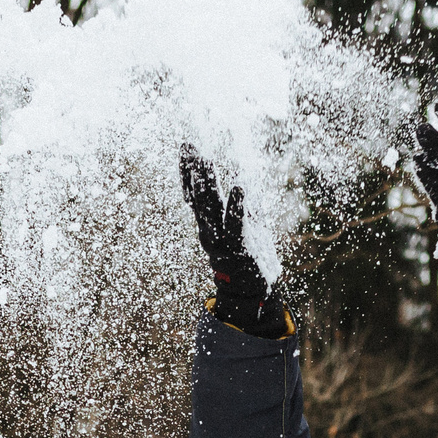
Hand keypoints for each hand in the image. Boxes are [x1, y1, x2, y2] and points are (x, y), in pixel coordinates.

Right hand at [179, 146, 286, 335]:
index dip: (188, 170)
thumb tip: (239, 176)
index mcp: (208, 222)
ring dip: (207, 185)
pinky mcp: (239, 248)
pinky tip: (239, 186)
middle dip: (194, 171)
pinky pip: (236, 225)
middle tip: (189, 146)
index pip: (194, 192)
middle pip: (198, 196)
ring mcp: (221, 240)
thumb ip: (236, 203)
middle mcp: (209, 230)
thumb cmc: (246, 254)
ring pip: (210, 209)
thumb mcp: (239, 223)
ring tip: (205, 161)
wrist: (252, 291)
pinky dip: (236, 206)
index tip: (185, 146)